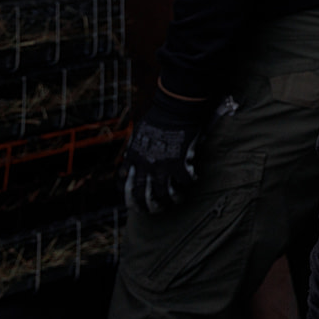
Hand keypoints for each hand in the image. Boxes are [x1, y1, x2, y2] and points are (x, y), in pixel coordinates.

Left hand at [123, 87, 210, 213]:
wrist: (173, 109)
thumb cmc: (156, 117)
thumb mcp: (137, 135)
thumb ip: (134, 150)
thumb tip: (130, 161)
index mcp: (133, 159)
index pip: (125, 186)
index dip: (130, 198)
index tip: (137, 202)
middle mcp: (146, 166)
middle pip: (143, 196)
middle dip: (149, 206)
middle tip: (157, 209)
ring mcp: (162, 166)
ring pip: (165, 194)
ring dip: (172, 198)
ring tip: (178, 198)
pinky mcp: (180, 163)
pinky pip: (185, 181)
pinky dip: (190, 181)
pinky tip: (193, 178)